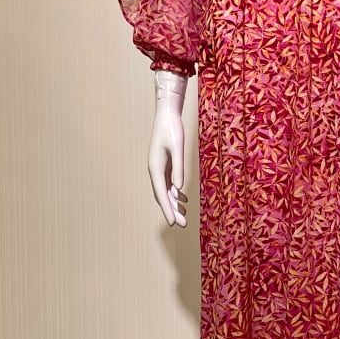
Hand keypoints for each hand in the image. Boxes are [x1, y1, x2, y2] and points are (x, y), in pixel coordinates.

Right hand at [149, 71, 189, 226]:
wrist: (167, 113)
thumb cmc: (172, 128)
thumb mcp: (177, 147)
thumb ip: (178, 167)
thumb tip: (179, 188)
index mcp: (155, 168)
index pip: (161, 194)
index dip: (167, 209)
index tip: (173, 223)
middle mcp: (155, 170)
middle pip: (162, 195)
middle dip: (172, 210)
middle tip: (182, 225)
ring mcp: (159, 167)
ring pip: (166, 190)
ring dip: (174, 203)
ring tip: (184, 215)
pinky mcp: (164, 163)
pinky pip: (168, 183)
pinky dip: (176, 192)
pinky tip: (183, 198)